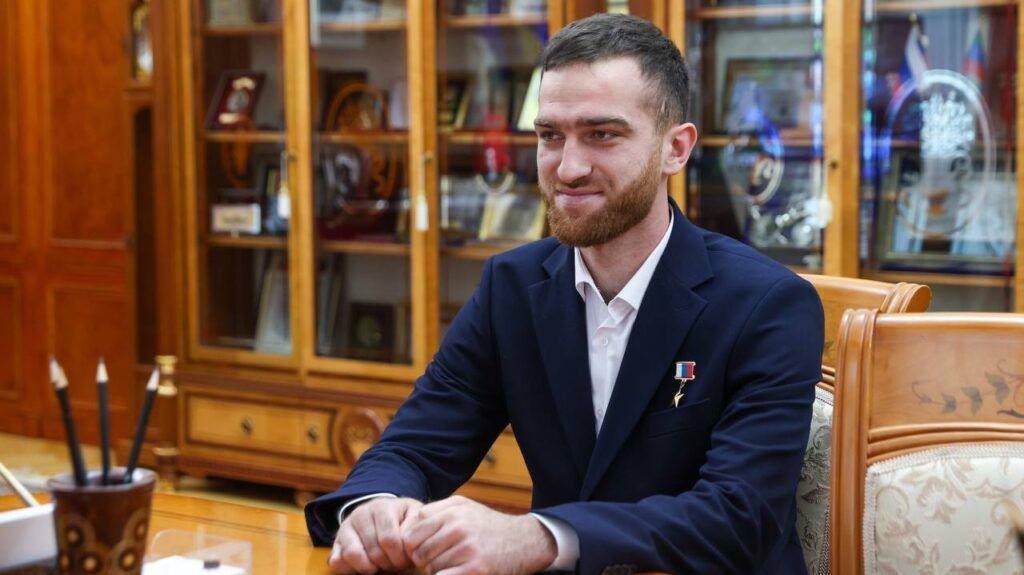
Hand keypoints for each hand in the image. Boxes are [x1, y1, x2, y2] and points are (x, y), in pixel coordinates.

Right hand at [329, 497, 421, 573]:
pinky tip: (366, 566)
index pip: (389, 539)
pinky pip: (337, 561)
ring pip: (352, 554)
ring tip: (380, 565)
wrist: (383, 516)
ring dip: (369, 567)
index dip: (400, 556)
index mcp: (381, 507)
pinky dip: (351, 569)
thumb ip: (415, 525)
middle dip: (388, 563)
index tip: (406, 559)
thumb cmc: (402, 520)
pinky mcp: (336, 543)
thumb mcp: (413, 516)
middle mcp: (360, 514)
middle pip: (373, 551)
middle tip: (395, 563)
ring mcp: (345, 528)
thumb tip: (408, 540)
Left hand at [401, 495, 556, 574]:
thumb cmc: (487, 525)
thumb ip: (435, 511)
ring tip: (455, 564)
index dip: (412, 545)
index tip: (423, 549)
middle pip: (418, 551)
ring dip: (438, 570)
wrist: (524, 542)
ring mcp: (467, 548)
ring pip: (431, 567)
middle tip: (439, 560)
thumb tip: (406, 527)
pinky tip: (458, 571)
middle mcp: (458, 526)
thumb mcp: (464, 507)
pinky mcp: (475, 569)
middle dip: (424, 560)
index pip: (412, 532)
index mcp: (452, 510)